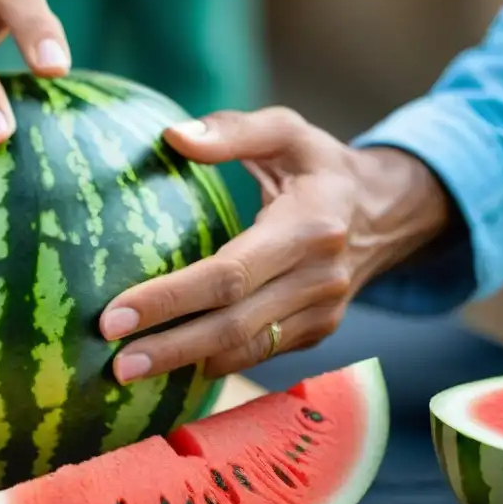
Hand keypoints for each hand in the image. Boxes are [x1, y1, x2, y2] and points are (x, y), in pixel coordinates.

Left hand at [99, 107, 450, 383]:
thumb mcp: (286, 131)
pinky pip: (260, 355)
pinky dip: (213, 364)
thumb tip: (173, 136)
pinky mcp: (316, 333)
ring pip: (246, 351)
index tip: (115, 315)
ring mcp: (322, 314)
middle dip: (170, 348)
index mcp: (308, 228)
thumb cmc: (320, 167)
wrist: (388, 213)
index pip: (228, 275)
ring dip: (186, 365)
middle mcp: (319, 279)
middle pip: (233, 326)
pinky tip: (170, 368)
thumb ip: (232, 131)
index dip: (170, 298)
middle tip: (114, 364)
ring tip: (127, 373)